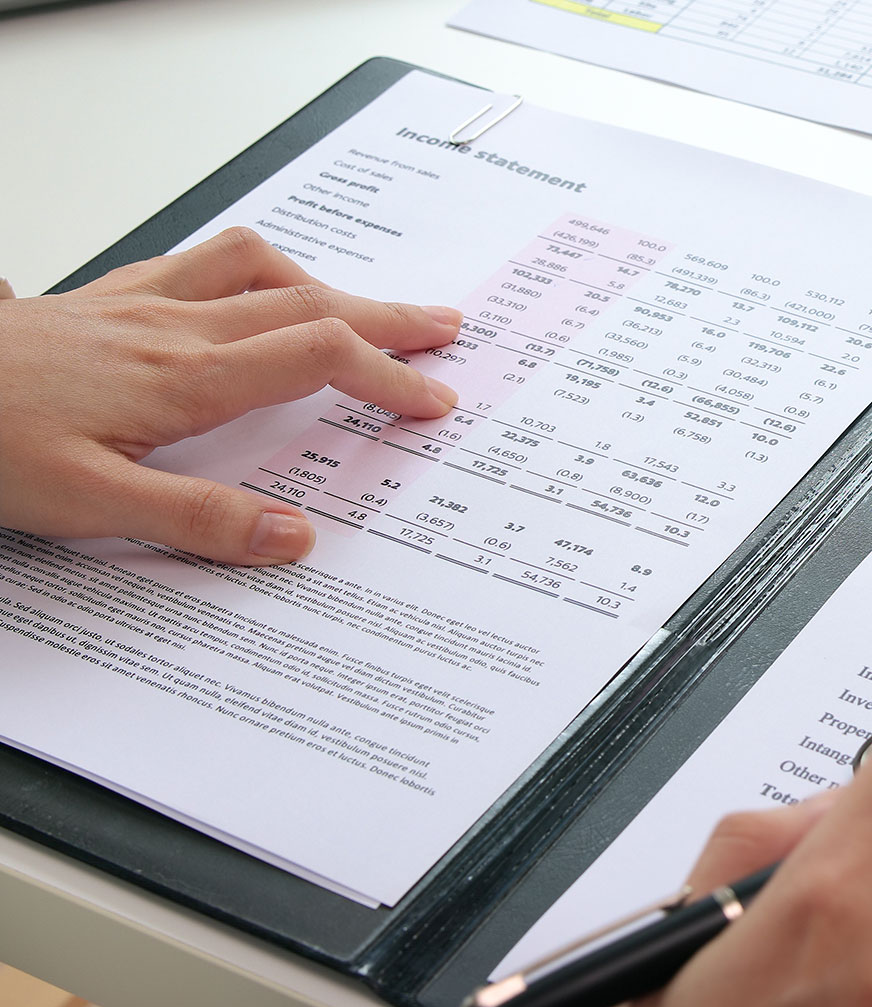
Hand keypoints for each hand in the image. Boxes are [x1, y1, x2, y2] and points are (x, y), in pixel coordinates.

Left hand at [0, 226, 462, 564]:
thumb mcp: (87, 506)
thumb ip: (198, 520)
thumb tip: (295, 538)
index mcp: (183, 378)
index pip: (317, 356)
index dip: (387, 376)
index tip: (433, 401)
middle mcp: (171, 327)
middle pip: (307, 299)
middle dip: (386, 315)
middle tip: (443, 329)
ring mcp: (137, 304)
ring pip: (256, 266)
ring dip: (325, 280)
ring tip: (364, 307)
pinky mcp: (104, 299)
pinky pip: (199, 261)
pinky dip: (254, 268)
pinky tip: (253, 289)